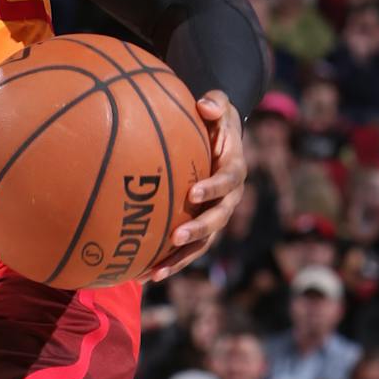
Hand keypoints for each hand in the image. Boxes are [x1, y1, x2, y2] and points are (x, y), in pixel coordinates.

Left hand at [152, 92, 246, 279]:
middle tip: (175, 236)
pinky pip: (187, 249)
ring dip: (181, 258)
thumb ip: (215, 102)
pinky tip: (144, 275)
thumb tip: (205, 104)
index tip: (193, 193)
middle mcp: (229, 198)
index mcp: (234, 170)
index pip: (228, 181)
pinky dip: (168, 262)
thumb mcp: (220, 105)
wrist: (220, 139)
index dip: (213, 188)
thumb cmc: (215, 119)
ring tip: (156, 272)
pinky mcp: (202, 227)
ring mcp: (216, 215)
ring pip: (202, 243)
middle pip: (217, 219)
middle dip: (198, 230)